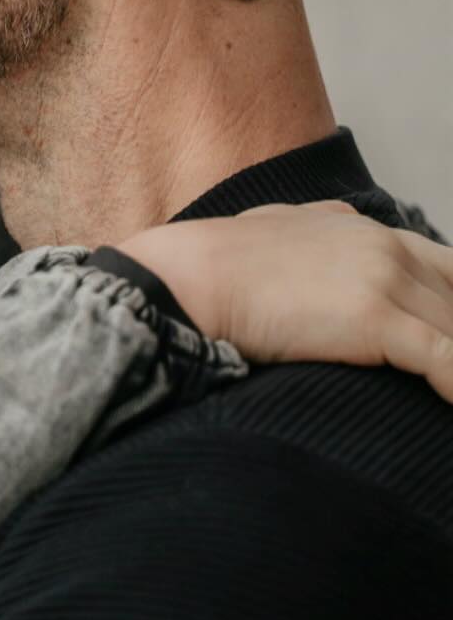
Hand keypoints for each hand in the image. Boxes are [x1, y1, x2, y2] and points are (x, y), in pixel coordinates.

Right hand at [119, 203, 452, 401]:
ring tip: (444, 391)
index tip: (443, 332)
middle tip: (441, 375)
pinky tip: (450, 401)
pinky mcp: (376, 319)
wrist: (193, 274)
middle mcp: (386, 249)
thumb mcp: (283, 224)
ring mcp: (383, 281)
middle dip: (451, 336)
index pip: (449, 270)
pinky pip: (447, 361)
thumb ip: (324, 223)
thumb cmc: (224, 260)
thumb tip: (343, 218)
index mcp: (369, 231)